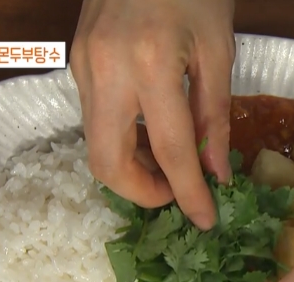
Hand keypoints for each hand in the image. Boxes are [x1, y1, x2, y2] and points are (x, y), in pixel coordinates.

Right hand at [70, 0, 235, 229]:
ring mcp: (82, 67)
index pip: (168, 150)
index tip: (205, 221)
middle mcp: (105, 71)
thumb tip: (215, 172)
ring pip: (95, 145)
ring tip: (169, 162)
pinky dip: (122, 139)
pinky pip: (94, 119)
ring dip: (132, 167)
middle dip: (143, 192)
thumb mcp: (217, 49)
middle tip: (177, 192)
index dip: (188, 194)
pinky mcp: (75, 62)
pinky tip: (149, 131)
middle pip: (108, 163)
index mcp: (150, 64)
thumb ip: (215, 116)